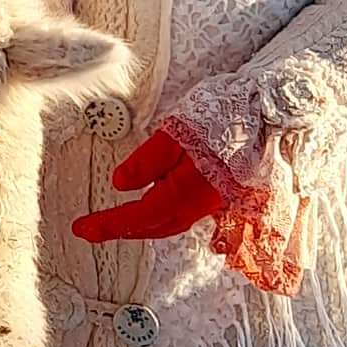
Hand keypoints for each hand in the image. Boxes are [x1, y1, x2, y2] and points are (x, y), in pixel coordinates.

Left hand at [71, 128, 223, 243]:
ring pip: (167, 222)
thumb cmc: (222, 119)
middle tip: (92, 229)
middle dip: (120, 230)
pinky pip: (180, 213)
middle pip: (152, 226)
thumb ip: (146, 161)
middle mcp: (199, 206)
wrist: (263, 116)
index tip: (82, 229)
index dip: (107, 225)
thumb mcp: (174, 134)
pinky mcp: (215, 193)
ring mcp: (209, 202)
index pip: (137, 217)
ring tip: (115, 222)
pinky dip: (158, 215)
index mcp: (185, 194)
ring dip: (139, 225)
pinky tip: (151, 207)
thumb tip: (119, 183)